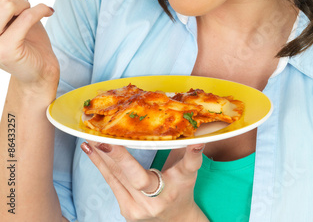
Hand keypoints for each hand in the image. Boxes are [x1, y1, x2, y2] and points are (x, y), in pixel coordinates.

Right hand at [0, 0, 58, 92]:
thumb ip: (6, 2)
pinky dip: (40, 10)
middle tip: (28, 5)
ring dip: (26, 4)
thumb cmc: (27, 43)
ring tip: (33, 12)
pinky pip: (25, 18)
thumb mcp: (13, 18)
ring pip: (7, 4)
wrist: (38, 71)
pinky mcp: (6, 49)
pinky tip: (48, 12)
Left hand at [81, 141, 208, 221]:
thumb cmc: (181, 189)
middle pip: (139, 177)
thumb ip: (188, 150)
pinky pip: (111, 182)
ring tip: (90, 138)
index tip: (196, 142)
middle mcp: (160, 199)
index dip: (191, 154)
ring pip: (119, 178)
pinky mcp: (126, 210)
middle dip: (120, 157)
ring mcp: (140, 208)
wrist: (174, 221)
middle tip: (106, 141)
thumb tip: (194, 127)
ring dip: (102, 156)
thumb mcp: (189, 171)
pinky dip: (100, 164)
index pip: (188, 167)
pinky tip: (89, 149)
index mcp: (181, 183)